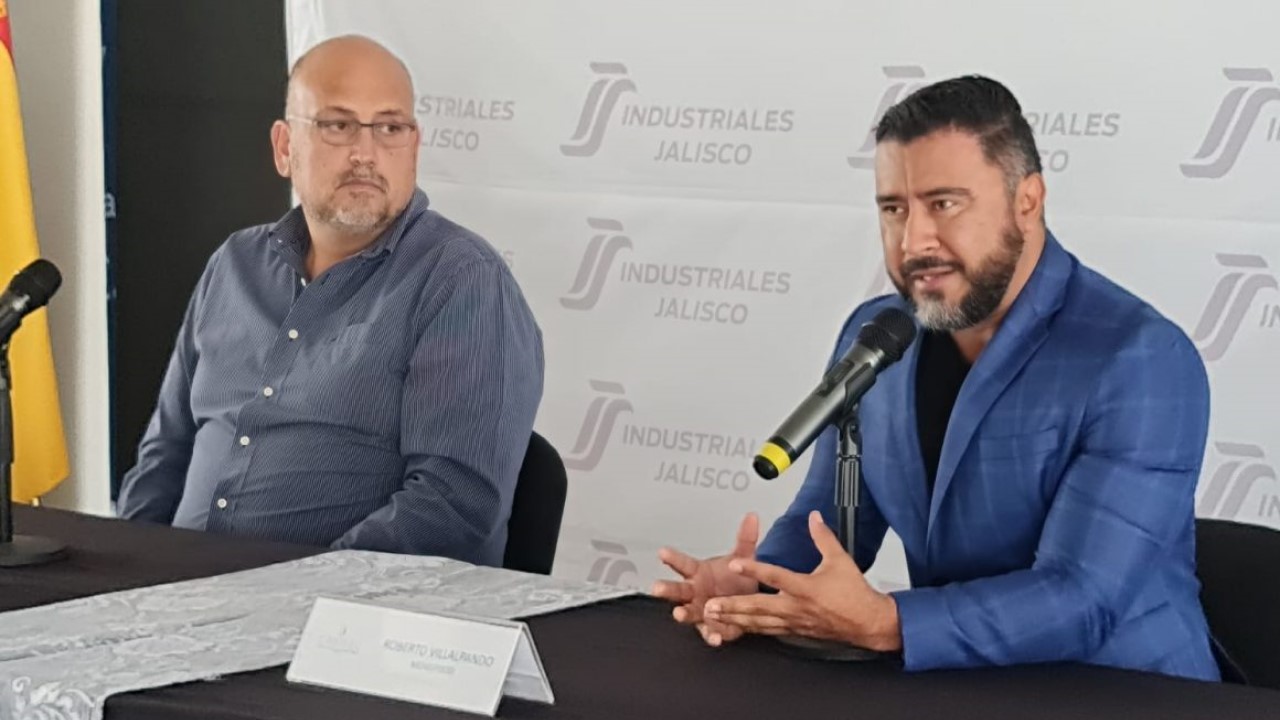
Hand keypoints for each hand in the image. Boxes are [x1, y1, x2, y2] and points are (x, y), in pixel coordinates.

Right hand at [650, 513, 759, 646]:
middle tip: (656, 588)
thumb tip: (752, 517)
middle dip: (666, 589)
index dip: (672, 558)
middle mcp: (694, 592)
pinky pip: (709, 633)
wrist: (744, 601)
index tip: (662, 552)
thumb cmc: (733, 579)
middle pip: (677, 590)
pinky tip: (715, 638)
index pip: (683, 564)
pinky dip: (711, 635)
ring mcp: (700, 611)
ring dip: (683, 613)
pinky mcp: (711, 627)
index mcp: (698, 573)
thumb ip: (745, 538)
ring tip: (679, 613)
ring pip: (687, 612)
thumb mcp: (742, 557)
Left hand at [703, 511, 901, 651]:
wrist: (867, 623)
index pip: (775, 576)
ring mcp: (794, 622)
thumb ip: (823, 537)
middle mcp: (796, 607)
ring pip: (759, 622)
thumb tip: (814, 518)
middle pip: (758, 606)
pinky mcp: (795, 631)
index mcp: (805, 588)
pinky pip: (768, 631)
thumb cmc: (854, 595)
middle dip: (733, 606)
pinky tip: (738, 628)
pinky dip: (751, 629)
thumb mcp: (840, 560)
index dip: (754, 568)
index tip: (734, 563)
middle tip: (711, 604)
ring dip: (735, 619)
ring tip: (714, 616)